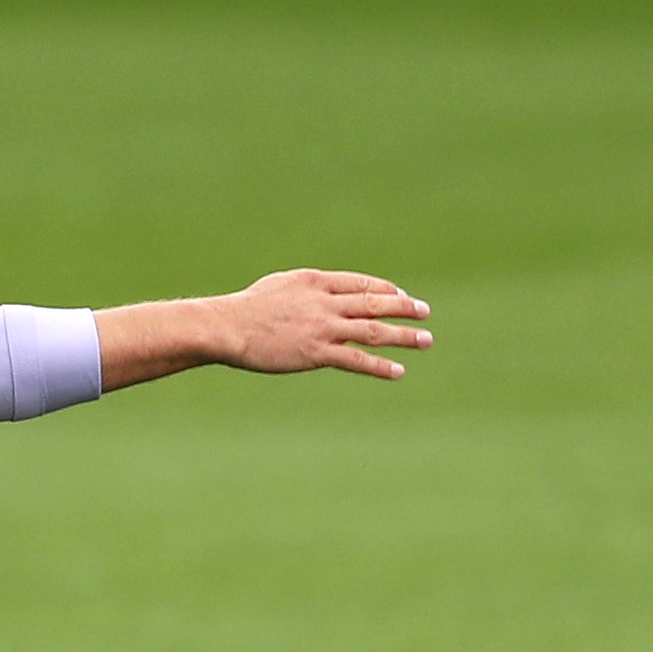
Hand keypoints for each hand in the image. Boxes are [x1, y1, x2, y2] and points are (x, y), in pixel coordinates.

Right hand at [100, 272, 431, 389]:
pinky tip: (398, 371)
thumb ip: (304, 291)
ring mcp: (322, 327)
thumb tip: (319, 296)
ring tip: (426, 340)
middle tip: (425, 311)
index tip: (401, 295)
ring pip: (373, 330)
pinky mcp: (316, 352)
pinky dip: (380, 365)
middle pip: (375, 302)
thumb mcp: (278, 287)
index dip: (385, 289)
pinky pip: (356, 359)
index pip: (361, 283)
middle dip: (404, 307)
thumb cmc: (245, 309)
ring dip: (403, 335)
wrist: (226, 327)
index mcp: (315, 281)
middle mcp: (324, 301)